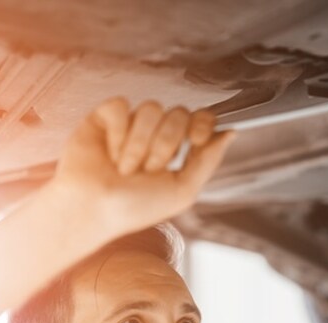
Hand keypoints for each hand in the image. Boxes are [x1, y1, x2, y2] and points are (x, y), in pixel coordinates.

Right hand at [49, 98, 234, 236]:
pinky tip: (109, 154)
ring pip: (151, 109)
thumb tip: (232, 132)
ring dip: (141, 144)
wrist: (95, 210)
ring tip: (126, 168)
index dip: (203, 122)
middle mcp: (155, 133)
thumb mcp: (182, 191)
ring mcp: (131, 124)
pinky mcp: (105, 117)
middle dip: (167, 144)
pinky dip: (119, 133)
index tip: (197, 140)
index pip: (199, 119)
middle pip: (178, 113)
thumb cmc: (135, 208)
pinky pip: (122, 106)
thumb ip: (208, 160)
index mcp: (176, 149)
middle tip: (149, 170)